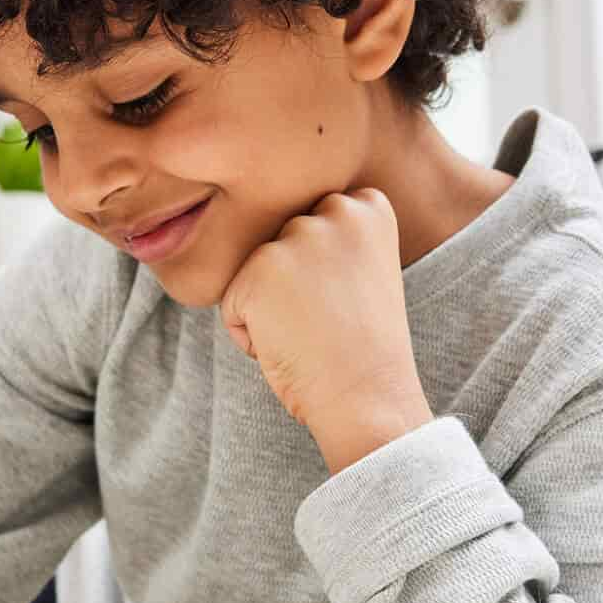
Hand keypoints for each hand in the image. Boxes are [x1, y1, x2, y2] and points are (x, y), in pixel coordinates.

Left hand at [220, 188, 432, 472]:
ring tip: (311, 334)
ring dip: (269, 305)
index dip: (323, 270)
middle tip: (331, 320)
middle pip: (281, 239)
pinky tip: (288, 346)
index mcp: (369, 206)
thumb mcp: (363, 270)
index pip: (314, 218)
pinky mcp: (260, 270)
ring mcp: (297, 237)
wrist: (367, 397)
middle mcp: (336, 209)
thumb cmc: (363, 348)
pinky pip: (233, 302)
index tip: (353, 298)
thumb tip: (275, 230)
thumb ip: (330, 238)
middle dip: (292, 282)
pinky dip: (249, 333)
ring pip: (255, 269)